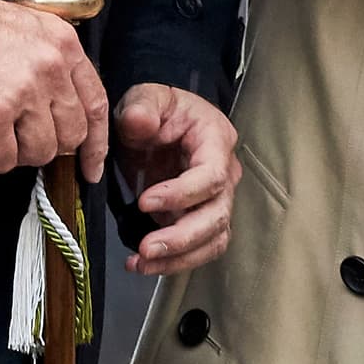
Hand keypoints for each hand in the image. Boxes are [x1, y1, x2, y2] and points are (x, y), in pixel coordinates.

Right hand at [0, 0, 107, 181]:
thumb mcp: (24, 29)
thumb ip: (50, 64)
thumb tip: (60, 113)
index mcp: (62, 43)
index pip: (95, 104)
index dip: (95, 143)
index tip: (89, 167)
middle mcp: (50, 66)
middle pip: (69, 136)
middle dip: (41, 145)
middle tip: (10, 135)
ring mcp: (23, 91)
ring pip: (38, 153)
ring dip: (8, 150)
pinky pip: (0, 162)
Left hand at [114, 84, 241, 277]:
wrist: (158, 123)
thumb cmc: (158, 109)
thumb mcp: (146, 98)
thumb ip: (141, 107)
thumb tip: (139, 122)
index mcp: (215, 139)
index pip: (211, 175)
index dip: (182, 194)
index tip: (145, 202)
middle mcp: (224, 173)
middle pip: (217, 216)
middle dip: (182, 238)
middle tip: (146, 248)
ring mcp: (215, 200)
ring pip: (212, 240)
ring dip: (178, 258)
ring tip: (141, 263)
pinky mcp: (201, 220)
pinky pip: (198, 249)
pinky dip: (174, 262)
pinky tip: (143, 265)